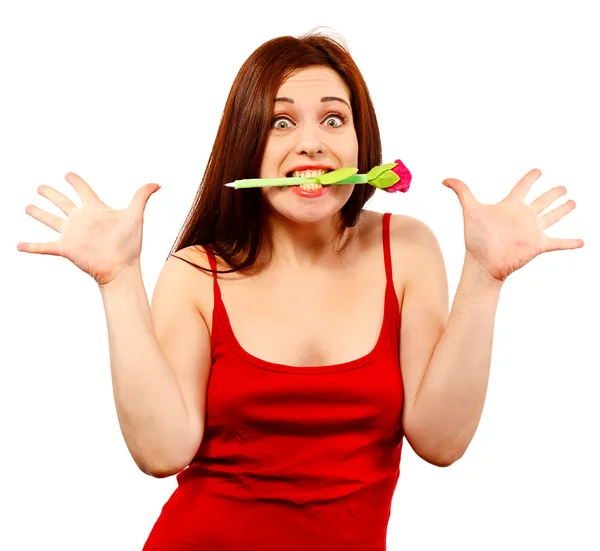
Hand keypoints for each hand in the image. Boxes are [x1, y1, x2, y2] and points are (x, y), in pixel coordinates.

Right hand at [18, 172, 160, 285]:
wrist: (121, 267)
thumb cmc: (130, 244)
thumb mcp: (135, 216)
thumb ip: (142, 197)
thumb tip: (158, 183)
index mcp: (96, 210)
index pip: (84, 191)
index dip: (76, 182)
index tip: (68, 174)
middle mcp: (82, 220)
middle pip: (63, 202)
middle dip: (51, 194)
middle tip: (40, 187)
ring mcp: (72, 234)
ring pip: (51, 220)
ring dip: (39, 213)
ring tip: (27, 206)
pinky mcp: (66, 248)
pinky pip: (44, 247)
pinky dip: (31, 246)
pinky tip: (18, 245)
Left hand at [442, 168, 583, 282]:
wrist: (483, 262)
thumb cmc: (476, 238)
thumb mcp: (470, 210)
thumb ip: (461, 192)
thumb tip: (444, 179)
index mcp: (510, 206)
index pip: (522, 187)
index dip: (530, 178)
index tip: (538, 170)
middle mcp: (523, 216)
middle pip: (542, 200)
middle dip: (553, 194)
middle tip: (563, 187)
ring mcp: (532, 230)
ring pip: (552, 216)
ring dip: (563, 210)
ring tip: (573, 202)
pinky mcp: (538, 245)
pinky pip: (558, 243)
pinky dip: (570, 243)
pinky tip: (582, 242)